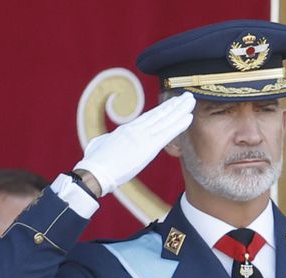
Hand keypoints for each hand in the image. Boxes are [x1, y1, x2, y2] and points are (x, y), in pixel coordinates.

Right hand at [74, 92, 194, 196]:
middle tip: (186, 97)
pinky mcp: (148, 147)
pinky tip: (188, 118)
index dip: (162, 110)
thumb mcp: (100, 145)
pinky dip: (178, 125)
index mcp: (126, 130)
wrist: (96, 171)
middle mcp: (137, 130)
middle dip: (174, 105)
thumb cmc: (94, 161)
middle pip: (159, 115)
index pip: (148, 118)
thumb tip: (103, 142)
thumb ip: (106, 141)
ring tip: (190, 101)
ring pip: (166, 120)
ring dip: (180, 110)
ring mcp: (143, 137)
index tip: (172, 104)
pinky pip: (168, 133)